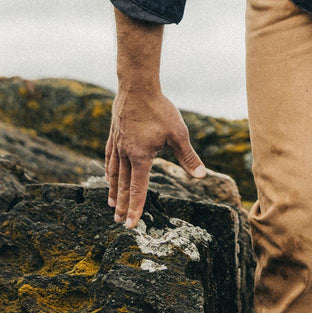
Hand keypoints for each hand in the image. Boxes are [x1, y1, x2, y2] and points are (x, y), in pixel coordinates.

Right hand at [105, 88, 205, 227]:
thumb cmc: (160, 110)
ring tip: (110, 203)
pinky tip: (108, 175)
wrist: (137, 87)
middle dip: (121, 205)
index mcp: (141, 158)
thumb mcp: (178, 134)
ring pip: (114, 173)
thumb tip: (202, 175)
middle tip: (117, 221)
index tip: (130, 225)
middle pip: (123, 185)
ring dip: (113, 190)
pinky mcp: (114, 133)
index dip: (135, 208)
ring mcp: (118, 144)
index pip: (138, 189)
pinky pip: (109, 157)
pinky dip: (108, 170)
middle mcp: (126, 154)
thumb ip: (188, 156)